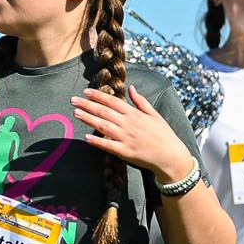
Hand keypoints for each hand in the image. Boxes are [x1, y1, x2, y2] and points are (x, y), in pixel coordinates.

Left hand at [72, 86, 193, 182]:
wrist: (170, 156)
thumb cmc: (164, 135)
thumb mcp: (154, 114)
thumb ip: (140, 101)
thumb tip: (131, 88)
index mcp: (134, 114)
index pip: (112, 101)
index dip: (98, 96)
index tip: (86, 92)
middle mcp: (128, 124)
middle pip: (104, 112)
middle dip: (87, 105)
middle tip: (73, 100)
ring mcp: (125, 138)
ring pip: (103, 126)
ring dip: (88, 118)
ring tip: (76, 113)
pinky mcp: (125, 152)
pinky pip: (108, 146)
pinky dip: (97, 141)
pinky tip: (86, 137)